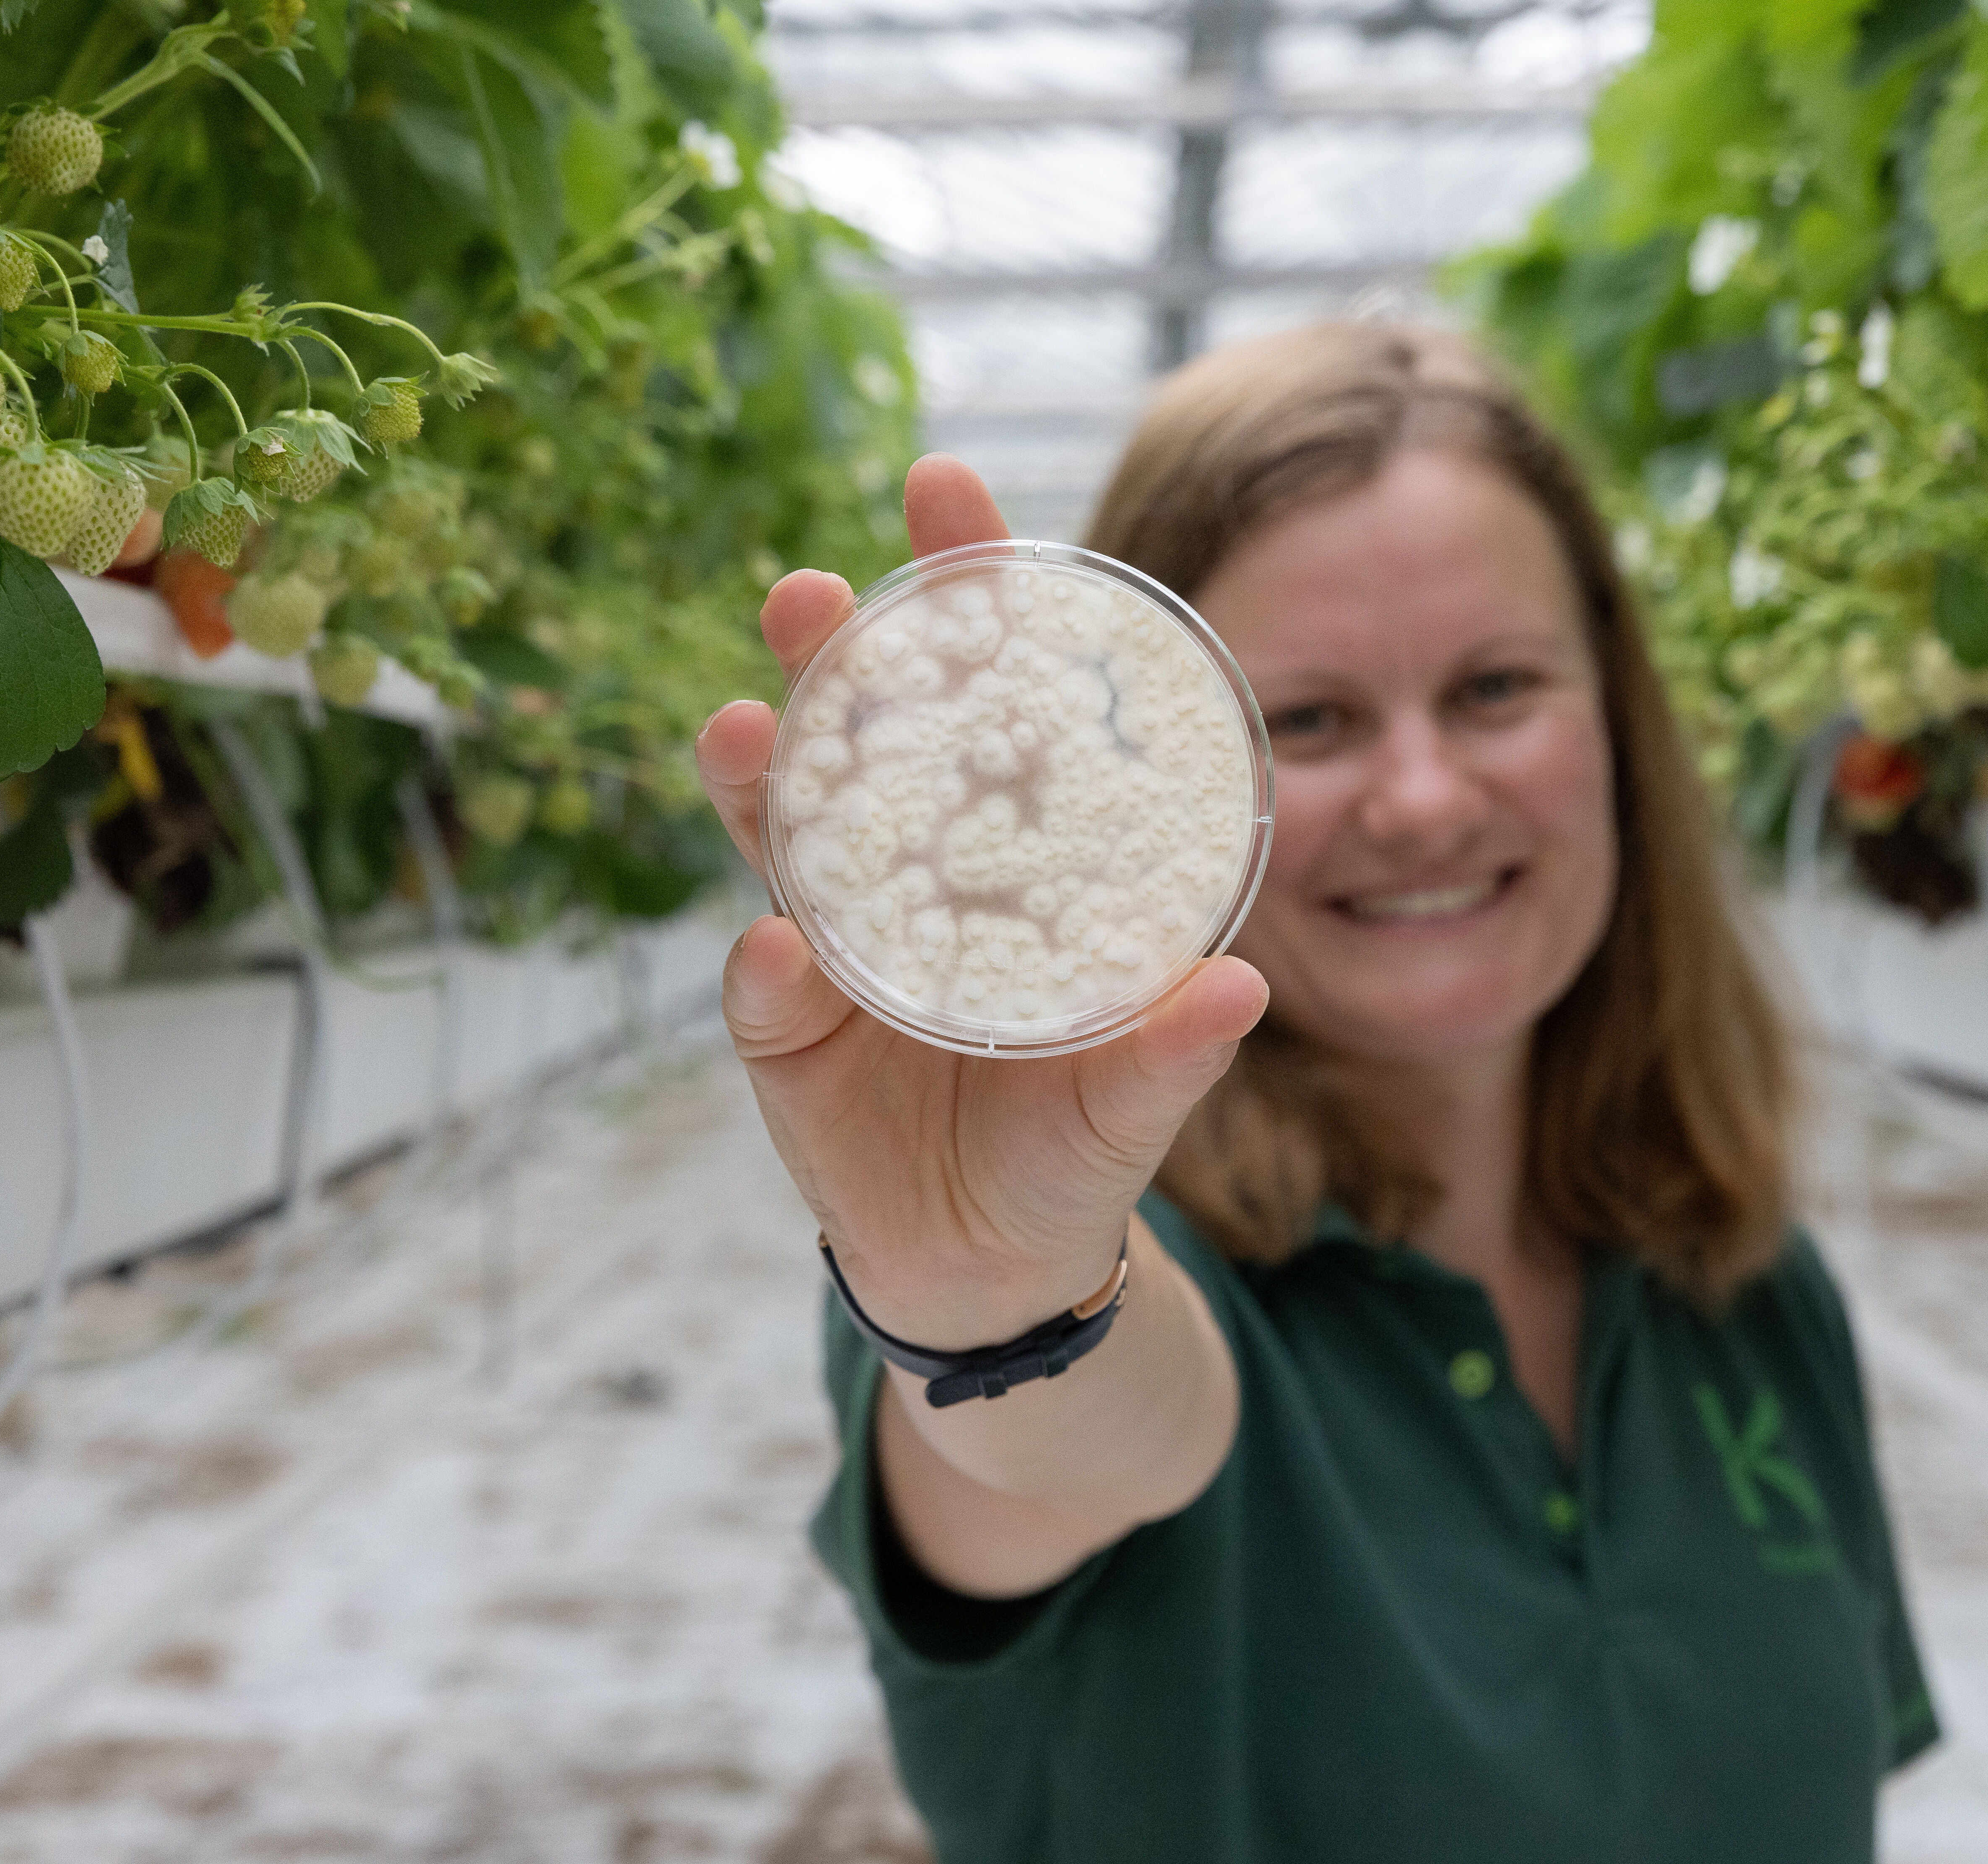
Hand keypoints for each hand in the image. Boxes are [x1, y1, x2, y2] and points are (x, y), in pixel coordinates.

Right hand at [694, 455, 1269, 1348]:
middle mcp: (904, 867)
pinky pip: (763, 994)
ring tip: (745, 727)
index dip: (960, 589)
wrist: (997, 1256)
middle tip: (815, 591)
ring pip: (781, 836)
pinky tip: (775, 953)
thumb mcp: (1138, 1091)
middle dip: (834, 655)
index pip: (978, 691)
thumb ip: (1178, 1044)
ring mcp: (830, 942)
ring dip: (761, 778)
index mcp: (998, 843)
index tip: (943, 483)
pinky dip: (764, 972)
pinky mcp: (784, 1033)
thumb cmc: (1073, 1135)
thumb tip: (1242, 987)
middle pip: (859, 733)